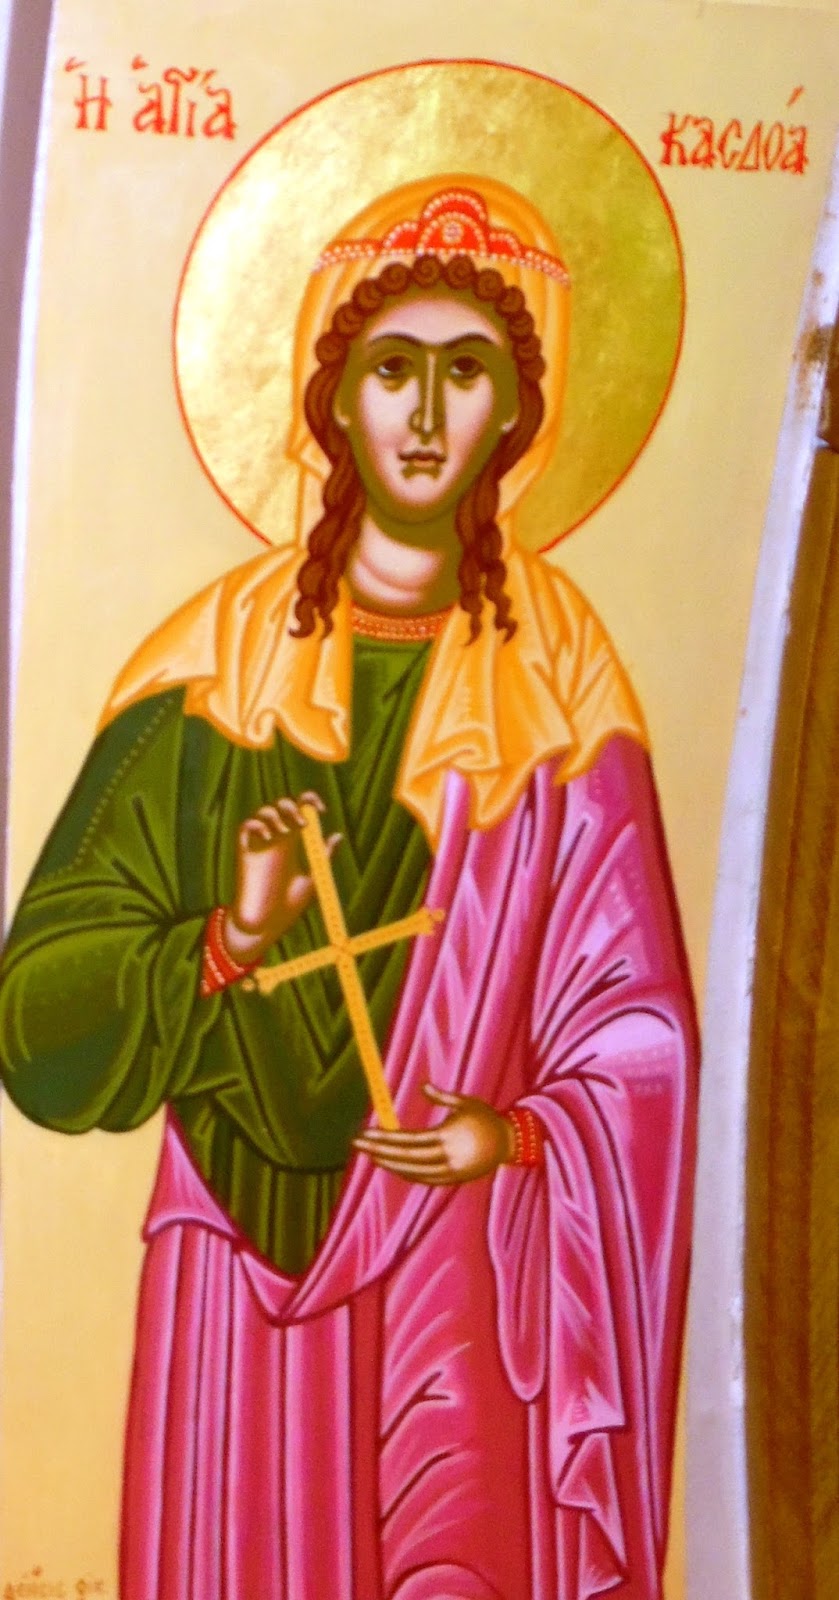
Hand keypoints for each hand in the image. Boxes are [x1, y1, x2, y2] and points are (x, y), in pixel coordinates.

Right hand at [222, 790, 340, 963]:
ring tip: (284, 832)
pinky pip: (247, 825)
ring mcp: (260, 844)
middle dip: (292, 806)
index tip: (321, 809)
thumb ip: (323, 856)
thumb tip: (338, 835)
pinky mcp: (245, 851)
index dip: (310, 802)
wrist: (265, 925)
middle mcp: (277, 840)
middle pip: (282, 806)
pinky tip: (268, 837)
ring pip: (264, 812)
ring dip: (276, 814)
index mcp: (294, 843)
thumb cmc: (288, 906)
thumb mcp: (312, 879)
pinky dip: (258, 824)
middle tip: (303, 824)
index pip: (301, 812)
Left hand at [352, 1083, 515, 1185]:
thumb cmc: (486, 1118)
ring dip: (391, 1165)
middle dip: (379, 1151)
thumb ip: (442, 1096)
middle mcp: (447, 1157)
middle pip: (406, 1158)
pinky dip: (408, 1174)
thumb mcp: (466, 1102)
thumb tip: (422, 1086)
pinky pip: (426, 1180)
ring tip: (372, 1155)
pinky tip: (394, 1167)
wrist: (511, 1142)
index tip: (364, 1134)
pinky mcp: (455, 1180)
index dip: (384, 1139)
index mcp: (447, 1136)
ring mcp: (450, 1172)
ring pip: (413, 1172)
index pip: (408, 1140)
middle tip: (358, 1144)